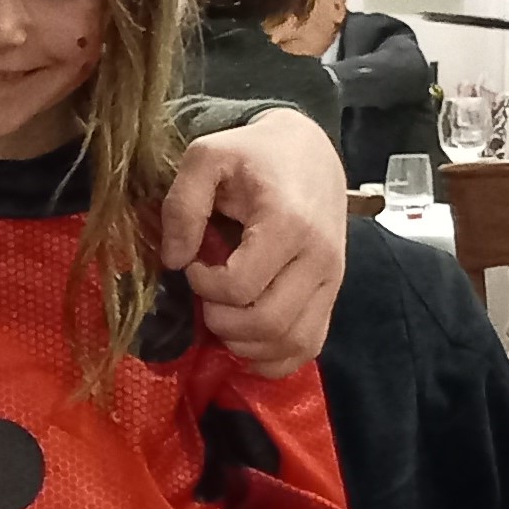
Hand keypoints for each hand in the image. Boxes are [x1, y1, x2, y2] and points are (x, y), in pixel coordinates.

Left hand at [162, 107, 345, 377]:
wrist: (308, 152)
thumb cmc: (253, 155)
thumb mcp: (206, 156)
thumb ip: (182, 203)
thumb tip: (175, 260)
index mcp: (288, 223)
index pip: (240, 287)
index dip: (204, 284)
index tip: (193, 263)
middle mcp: (320, 258)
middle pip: (267, 323)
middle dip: (221, 320)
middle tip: (206, 294)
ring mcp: (332, 282)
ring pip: (291, 343)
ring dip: (245, 343)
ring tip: (224, 314)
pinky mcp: (332, 296)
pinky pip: (308, 347)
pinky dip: (273, 356)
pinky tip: (246, 338)